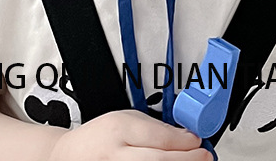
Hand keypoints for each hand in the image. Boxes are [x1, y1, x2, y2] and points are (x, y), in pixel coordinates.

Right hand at [48, 109, 211, 160]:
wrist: (70, 156)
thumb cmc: (100, 137)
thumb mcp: (126, 119)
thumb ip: (156, 127)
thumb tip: (187, 136)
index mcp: (118, 130)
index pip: (158, 138)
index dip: (184, 143)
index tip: (199, 142)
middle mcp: (115, 156)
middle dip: (187, 160)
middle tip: (205, 157)